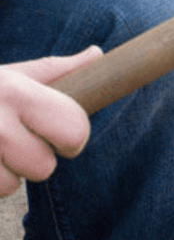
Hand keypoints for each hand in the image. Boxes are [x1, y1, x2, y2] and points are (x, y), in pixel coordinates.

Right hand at [0, 46, 102, 197]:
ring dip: (3, 174)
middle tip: (16, 142)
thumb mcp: (11, 74)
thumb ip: (56, 71)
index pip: (75, 130)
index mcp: (17, 92)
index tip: (60, 135)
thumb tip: (97, 54)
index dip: (73, 138)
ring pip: (11, 186)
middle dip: (35, 160)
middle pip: (44, 168)